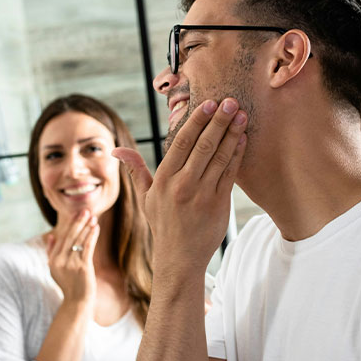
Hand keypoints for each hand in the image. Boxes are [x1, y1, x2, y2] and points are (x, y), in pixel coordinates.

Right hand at [46, 209, 99, 305]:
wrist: (77, 301)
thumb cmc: (69, 285)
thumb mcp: (55, 269)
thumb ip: (52, 252)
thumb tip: (52, 235)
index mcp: (53, 260)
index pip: (62, 238)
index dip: (70, 225)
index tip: (77, 215)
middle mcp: (60, 261)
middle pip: (70, 237)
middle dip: (78, 222)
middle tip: (86, 211)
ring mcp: (71, 264)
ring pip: (79, 240)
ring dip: (87, 227)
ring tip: (93, 217)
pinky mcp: (83, 267)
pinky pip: (87, 247)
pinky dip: (92, 236)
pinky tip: (96, 228)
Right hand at [113, 98, 246, 273]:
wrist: (179, 258)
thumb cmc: (163, 225)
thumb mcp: (146, 197)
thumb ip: (136, 170)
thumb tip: (117, 150)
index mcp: (163, 179)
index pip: (182, 142)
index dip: (196, 121)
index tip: (208, 103)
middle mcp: (182, 184)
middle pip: (203, 145)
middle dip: (218, 121)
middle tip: (231, 102)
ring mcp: (201, 194)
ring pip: (219, 157)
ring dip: (232, 133)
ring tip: (242, 115)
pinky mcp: (218, 204)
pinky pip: (230, 173)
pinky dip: (237, 154)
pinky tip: (243, 139)